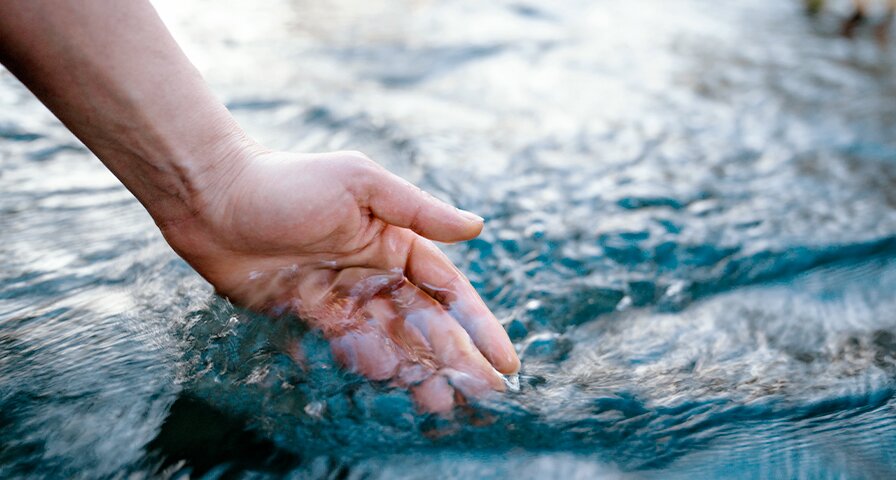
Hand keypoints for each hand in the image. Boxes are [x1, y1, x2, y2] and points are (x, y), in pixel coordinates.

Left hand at [160, 148, 520, 412]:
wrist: (214, 200)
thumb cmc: (288, 182)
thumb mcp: (360, 184)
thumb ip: (418, 210)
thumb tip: (477, 227)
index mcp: (394, 242)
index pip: (447, 292)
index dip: (478, 325)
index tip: (504, 359)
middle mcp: (373, 272)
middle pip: (424, 325)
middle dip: (455, 358)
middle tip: (482, 395)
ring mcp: (342, 296)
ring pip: (390, 342)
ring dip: (418, 372)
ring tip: (442, 404)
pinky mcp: (308, 315)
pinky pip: (347, 349)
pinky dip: (371, 368)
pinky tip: (392, 387)